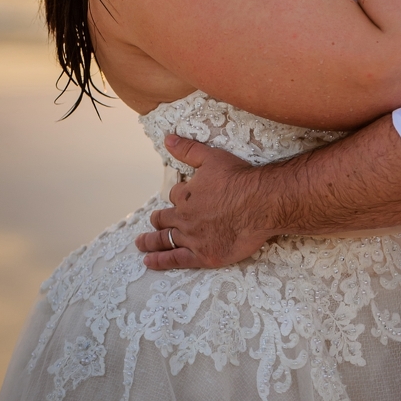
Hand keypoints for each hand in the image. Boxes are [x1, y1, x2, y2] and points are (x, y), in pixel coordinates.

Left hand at [134, 136, 270, 269]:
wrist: (260, 203)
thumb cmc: (239, 179)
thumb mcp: (212, 157)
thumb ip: (188, 150)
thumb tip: (168, 139)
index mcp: (186, 195)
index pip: (175, 196)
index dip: (178, 195)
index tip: (180, 196)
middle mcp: (185, 218)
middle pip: (164, 219)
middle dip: (157, 220)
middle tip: (153, 221)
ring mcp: (193, 238)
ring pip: (165, 240)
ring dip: (150, 241)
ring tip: (141, 244)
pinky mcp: (204, 255)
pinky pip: (176, 260)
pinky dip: (160, 261)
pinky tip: (149, 261)